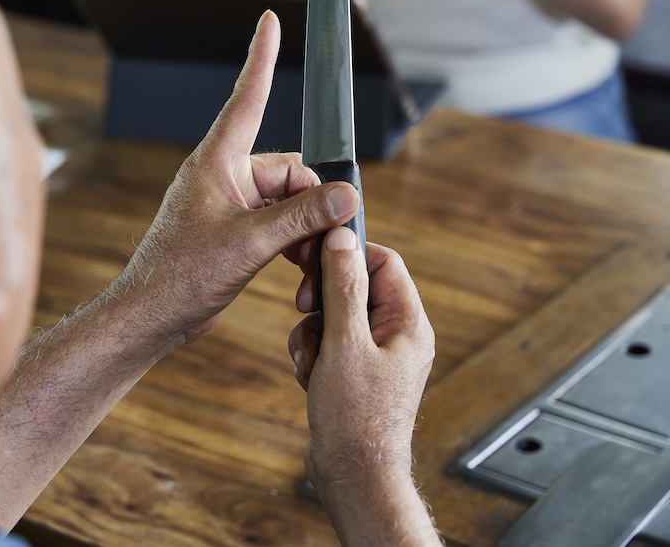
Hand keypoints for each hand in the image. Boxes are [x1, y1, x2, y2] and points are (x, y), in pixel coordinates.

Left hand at [106, 11, 360, 345]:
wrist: (152, 316)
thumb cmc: (182, 275)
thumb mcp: (251, 242)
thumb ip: (301, 216)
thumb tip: (347, 194)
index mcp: (216, 162)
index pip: (247, 98)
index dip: (261, 57)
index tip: (269, 19)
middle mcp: (223, 176)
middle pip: (289, 170)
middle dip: (314, 203)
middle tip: (329, 239)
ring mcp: (228, 205)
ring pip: (288, 202)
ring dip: (306, 229)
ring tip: (312, 263)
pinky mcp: (233, 231)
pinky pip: (277, 224)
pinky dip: (293, 243)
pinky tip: (301, 270)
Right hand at [289, 227, 433, 488]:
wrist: (353, 475)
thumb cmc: (356, 416)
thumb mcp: (344, 343)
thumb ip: (343, 287)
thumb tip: (342, 237)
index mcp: (407, 323)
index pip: (383, 261)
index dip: (348, 253)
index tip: (315, 257)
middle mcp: (396, 335)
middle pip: (354, 286)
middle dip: (323, 298)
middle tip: (304, 307)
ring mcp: (375, 355)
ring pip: (334, 315)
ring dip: (313, 331)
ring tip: (312, 360)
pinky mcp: (355, 372)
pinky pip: (328, 343)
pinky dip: (313, 353)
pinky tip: (311, 377)